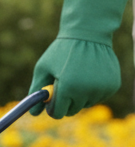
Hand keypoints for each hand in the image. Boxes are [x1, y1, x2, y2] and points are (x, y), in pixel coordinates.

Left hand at [28, 0, 129, 117]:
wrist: (89, 33)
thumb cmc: (62, 51)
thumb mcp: (43, 68)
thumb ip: (36, 91)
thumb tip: (33, 113)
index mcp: (68, 88)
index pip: (57, 113)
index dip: (52, 108)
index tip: (51, 100)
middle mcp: (86, 91)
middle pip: (71, 111)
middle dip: (65, 102)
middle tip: (64, 85)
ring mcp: (101, 89)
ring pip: (85, 104)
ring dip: (79, 96)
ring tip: (77, 76)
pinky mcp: (112, 86)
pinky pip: (98, 97)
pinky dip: (92, 90)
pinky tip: (90, 74)